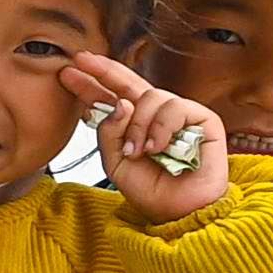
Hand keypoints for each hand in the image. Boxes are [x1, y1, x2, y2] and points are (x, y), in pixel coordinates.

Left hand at [70, 53, 229, 222]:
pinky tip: (159, 148)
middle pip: (129, 83)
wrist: (180, 212)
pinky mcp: (202, 119)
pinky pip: (175, 107)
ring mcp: (179, 116)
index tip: (69, 72)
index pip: (110, 99)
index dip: (91, 85)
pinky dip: (161, 128)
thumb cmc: (153, 191)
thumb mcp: (116, 164)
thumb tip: (120, 103)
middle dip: (105, 70)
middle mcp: (156, 117)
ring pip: (149, 97)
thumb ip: (109, 133)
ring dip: (138, 125)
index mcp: (133, 127)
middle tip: (84, 60)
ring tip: (139, 151)